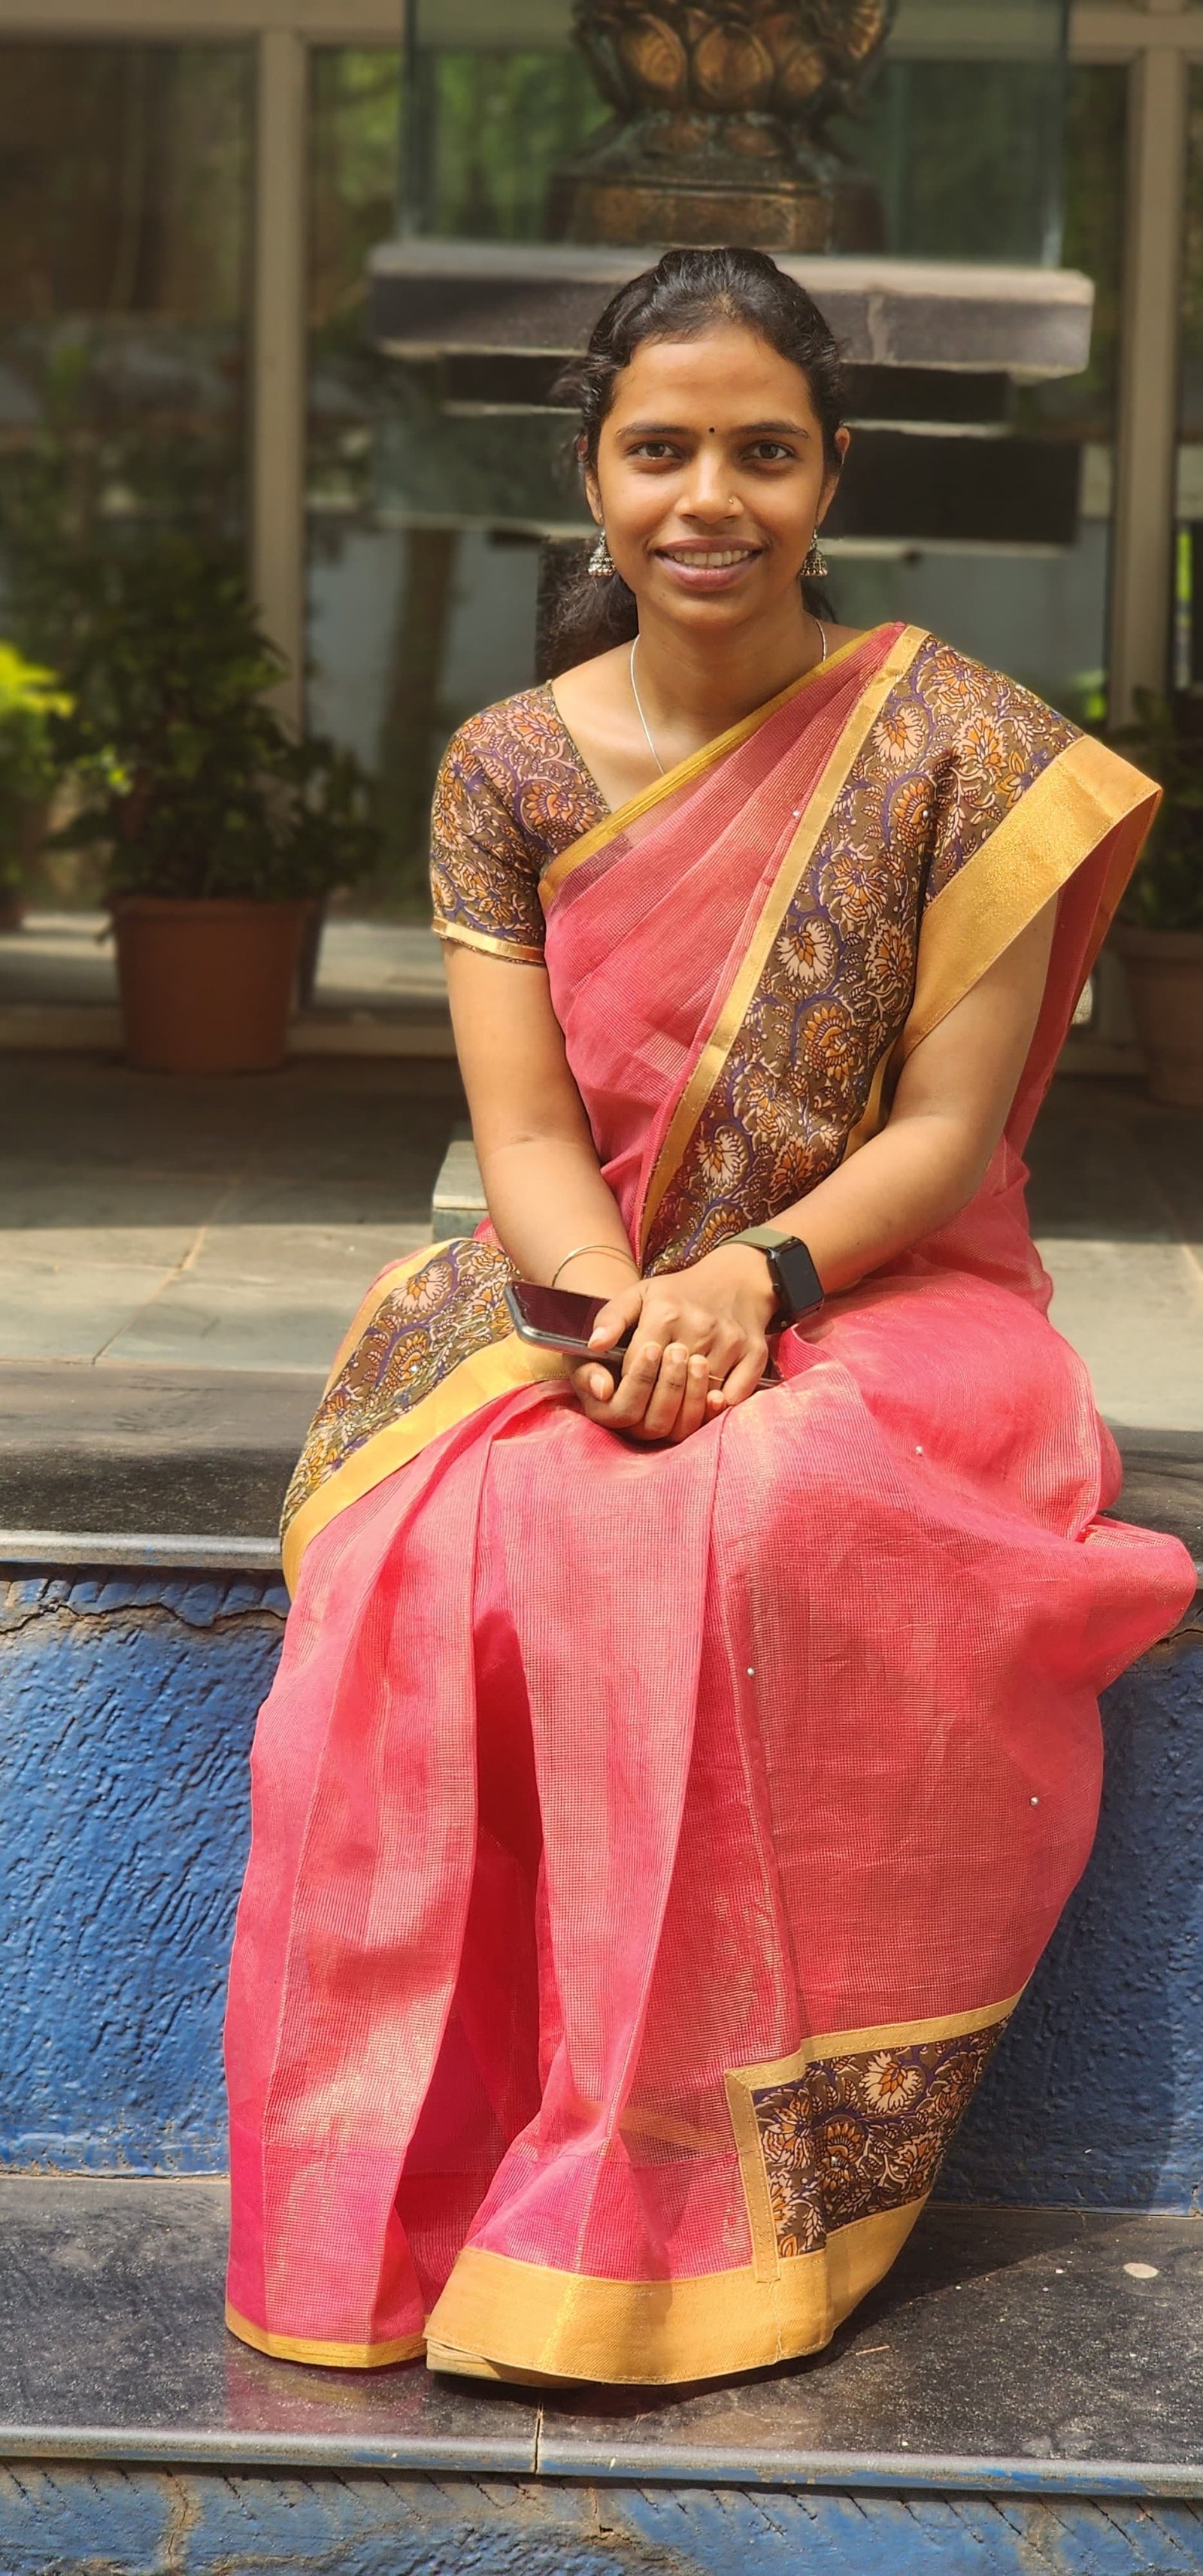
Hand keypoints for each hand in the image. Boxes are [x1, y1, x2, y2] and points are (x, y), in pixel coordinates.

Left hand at [570, 1243, 776, 1442]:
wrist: (737, 1277)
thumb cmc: (681, 1292)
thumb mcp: (640, 1294)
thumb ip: (611, 1318)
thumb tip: (594, 1346)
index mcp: (666, 1314)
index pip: (639, 1367)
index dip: (629, 1382)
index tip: (626, 1386)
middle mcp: (700, 1328)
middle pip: (671, 1385)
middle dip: (656, 1397)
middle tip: (652, 1399)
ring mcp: (730, 1342)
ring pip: (703, 1394)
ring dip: (688, 1404)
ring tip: (676, 1400)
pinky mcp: (754, 1353)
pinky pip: (736, 1395)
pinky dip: (721, 1405)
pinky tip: (707, 1401)